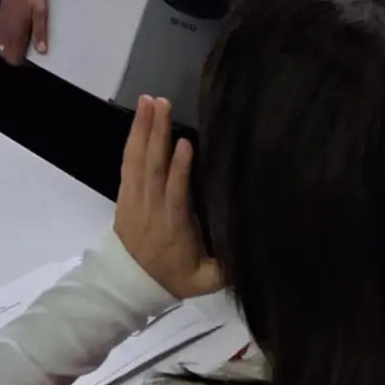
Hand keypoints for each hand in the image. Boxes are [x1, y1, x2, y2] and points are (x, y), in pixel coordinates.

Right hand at [0, 0, 46, 64]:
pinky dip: (4, 42)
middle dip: (16, 57)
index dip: (23, 62)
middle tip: (28, 52)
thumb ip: (40, 32)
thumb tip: (41, 50)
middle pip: (5, 56)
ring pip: (0, 48)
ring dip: (10, 50)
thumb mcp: (40, 12)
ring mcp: (1, 27)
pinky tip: (14, 35)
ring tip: (22, 44)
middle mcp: (6, 32)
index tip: (32, 58)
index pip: (14, 58)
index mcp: (16, 32)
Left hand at [115, 96, 222, 299]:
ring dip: (143, 129)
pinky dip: (133, 138)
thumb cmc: (173, 276)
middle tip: (163, 103)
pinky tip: (140, 119)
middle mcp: (152, 207)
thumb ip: (229, 268)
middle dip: (158, 134)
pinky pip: (128, 162)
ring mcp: (135, 198)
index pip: (175, 194)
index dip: (179, 169)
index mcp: (174, 227)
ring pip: (138, 159)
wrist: (129, 283)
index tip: (186, 142)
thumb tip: (258, 251)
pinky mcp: (125, 192)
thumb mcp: (205, 281)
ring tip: (148, 101)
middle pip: (153, 167)